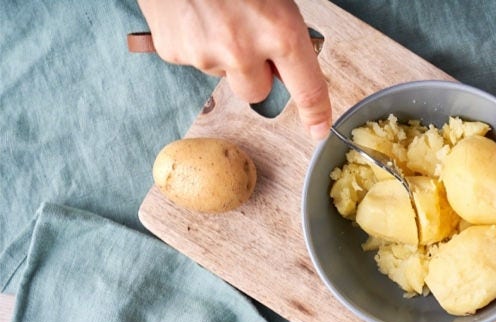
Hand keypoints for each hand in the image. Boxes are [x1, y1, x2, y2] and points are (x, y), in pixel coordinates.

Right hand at [137, 0, 330, 139]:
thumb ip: (285, 31)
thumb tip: (287, 59)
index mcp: (280, 32)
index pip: (307, 90)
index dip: (316, 114)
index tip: (319, 129)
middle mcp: (242, 51)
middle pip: (257, 93)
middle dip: (257, 73)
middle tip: (248, 38)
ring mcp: (204, 55)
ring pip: (224, 74)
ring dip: (224, 55)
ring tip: (216, 13)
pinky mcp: (173, 52)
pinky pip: (194, 59)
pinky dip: (197, 42)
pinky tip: (195, 14)